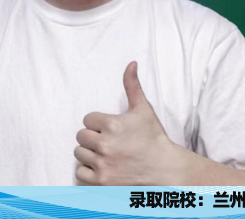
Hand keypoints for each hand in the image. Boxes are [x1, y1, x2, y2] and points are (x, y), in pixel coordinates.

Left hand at [74, 61, 180, 184]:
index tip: (112, 129)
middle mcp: (104, 145)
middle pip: (81, 136)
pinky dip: (87, 171)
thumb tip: (131, 63)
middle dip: (92, 137)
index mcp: (111, 124)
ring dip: (89, 153)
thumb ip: (132, 85)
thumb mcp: (143, 109)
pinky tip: (102, 166)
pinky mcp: (101, 182)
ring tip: (106, 154)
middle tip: (109, 141)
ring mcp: (102, 164)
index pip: (88, 119)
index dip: (99, 123)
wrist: (165, 169)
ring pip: (79, 153)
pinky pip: (80, 172)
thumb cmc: (153, 137)